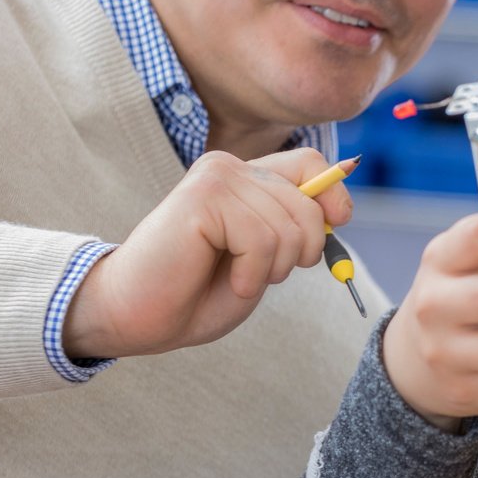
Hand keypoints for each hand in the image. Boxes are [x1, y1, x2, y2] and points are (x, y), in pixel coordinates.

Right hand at [61, 148, 351, 359]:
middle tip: (262, 273)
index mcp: (245, 177)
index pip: (311, 163)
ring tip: (236, 277)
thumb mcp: (263, 258)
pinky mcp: (202, 198)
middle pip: (308, 202)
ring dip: (271, 269)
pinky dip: (252, 275)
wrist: (138, 315)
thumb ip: (294, 227)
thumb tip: (340, 205)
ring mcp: (215, 178)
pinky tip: (227, 281)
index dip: (332, 194)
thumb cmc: (198, 292)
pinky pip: (260, 240)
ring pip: (288, 226)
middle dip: (301, 251)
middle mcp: (230, 167)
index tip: (336, 225)